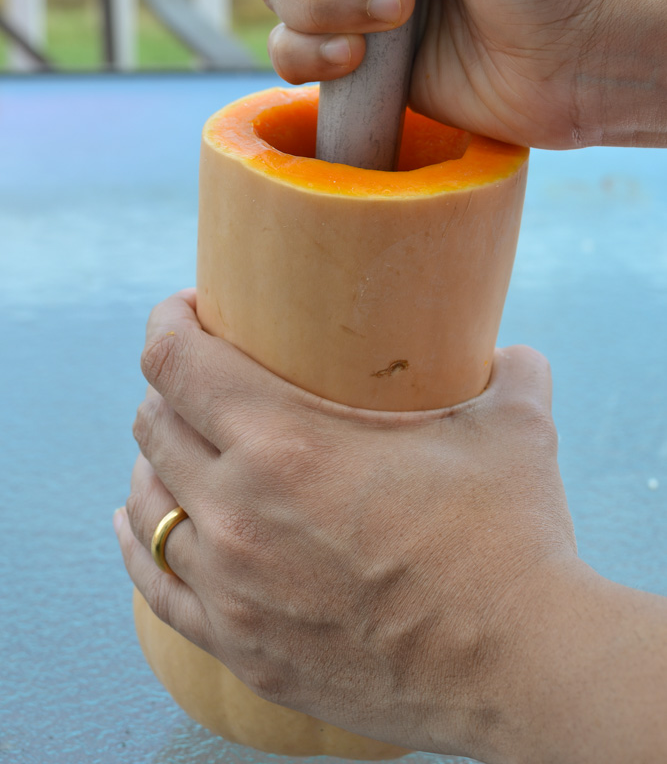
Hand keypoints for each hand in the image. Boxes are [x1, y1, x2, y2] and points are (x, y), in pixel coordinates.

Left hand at [115, 290, 579, 758]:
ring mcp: (232, 588)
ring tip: (176, 445)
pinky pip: (155, 585)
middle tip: (202, 379)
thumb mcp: (513, 429)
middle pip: (154, 426)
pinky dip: (138, 542)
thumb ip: (509, 372)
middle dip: (168, 388)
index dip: (169, 323)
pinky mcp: (242, 646)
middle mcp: (238, 511)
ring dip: (152, 461)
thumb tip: (513, 355)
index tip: (189, 310)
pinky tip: (133, 523)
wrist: (521, 666)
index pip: (176, 362)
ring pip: (147, 503)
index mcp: (285, 442)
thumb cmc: (512, 539)